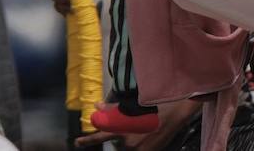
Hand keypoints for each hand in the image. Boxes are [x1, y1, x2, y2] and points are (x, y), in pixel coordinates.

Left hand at [77, 100, 200, 148]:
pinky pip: (136, 149)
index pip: (102, 135)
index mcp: (124, 129)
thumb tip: (97, 106)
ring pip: (126, 147)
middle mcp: (129, 142)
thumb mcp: (132, 106)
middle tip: (133, 126)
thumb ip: (113, 108)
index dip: (89, 139)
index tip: (77, 142)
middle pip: (116, 142)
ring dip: (128, 140)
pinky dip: (137, 144)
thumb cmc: (153, 107)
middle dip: (119, 135)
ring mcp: (139, 150)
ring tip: (142, 129)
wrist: (175, 115)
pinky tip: (145, 135)